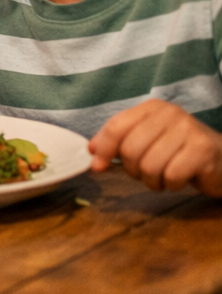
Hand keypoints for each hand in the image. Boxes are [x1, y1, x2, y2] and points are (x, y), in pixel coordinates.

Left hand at [88, 99, 221, 195]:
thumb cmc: (179, 152)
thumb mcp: (146, 141)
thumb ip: (118, 142)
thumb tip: (90, 150)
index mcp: (152, 108)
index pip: (116, 126)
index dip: (103, 150)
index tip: (98, 167)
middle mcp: (171, 114)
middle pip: (130, 150)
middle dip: (134, 170)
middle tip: (147, 173)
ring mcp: (189, 130)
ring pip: (149, 166)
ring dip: (153, 181)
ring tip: (165, 177)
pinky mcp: (203, 150)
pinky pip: (171, 176)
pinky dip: (172, 185)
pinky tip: (181, 179)